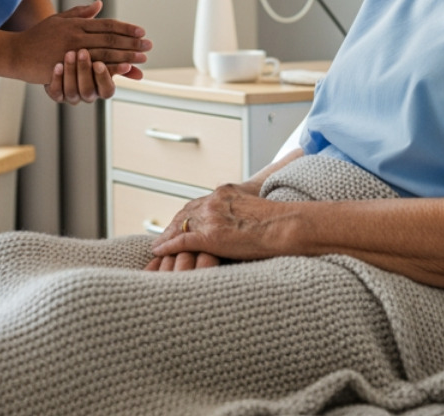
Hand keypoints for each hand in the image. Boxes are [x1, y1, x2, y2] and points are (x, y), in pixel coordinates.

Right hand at [10, 0, 148, 85]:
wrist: (16, 53)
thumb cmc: (37, 36)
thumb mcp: (58, 19)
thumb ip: (80, 13)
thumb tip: (100, 4)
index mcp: (76, 23)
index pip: (107, 24)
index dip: (126, 28)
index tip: (141, 32)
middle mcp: (76, 35)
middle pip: (110, 39)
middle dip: (132, 42)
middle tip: (149, 45)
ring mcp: (71, 51)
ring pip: (105, 53)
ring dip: (126, 55)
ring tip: (142, 58)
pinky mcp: (66, 66)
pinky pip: (92, 67)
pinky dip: (110, 68)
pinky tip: (123, 70)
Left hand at [47, 47, 144, 103]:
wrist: (55, 55)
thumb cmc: (86, 54)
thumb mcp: (103, 54)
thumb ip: (119, 56)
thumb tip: (144, 57)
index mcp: (100, 88)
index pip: (107, 89)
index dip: (107, 76)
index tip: (102, 61)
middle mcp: (87, 94)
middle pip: (88, 90)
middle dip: (85, 71)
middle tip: (84, 51)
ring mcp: (71, 95)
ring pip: (72, 91)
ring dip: (71, 72)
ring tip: (70, 53)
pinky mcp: (56, 93)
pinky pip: (55, 92)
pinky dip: (56, 79)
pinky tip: (57, 65)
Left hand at [145, 184, 283, 268]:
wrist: (284, 226)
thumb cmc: (278, 220)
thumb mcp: (256, 204)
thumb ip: (243, 207)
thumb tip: (244, 216)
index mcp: (226, 192)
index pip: (199, 203)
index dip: (188, 214)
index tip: (182, 222)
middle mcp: (214, 201)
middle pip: (186, 212)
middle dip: (174, 224)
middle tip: (164, 234)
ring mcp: (210, 218)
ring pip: (180, 226)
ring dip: (167, 236)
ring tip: (159, 246)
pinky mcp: (208, 237)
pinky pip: (180, 241)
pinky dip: (167, 246)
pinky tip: (159, 251)